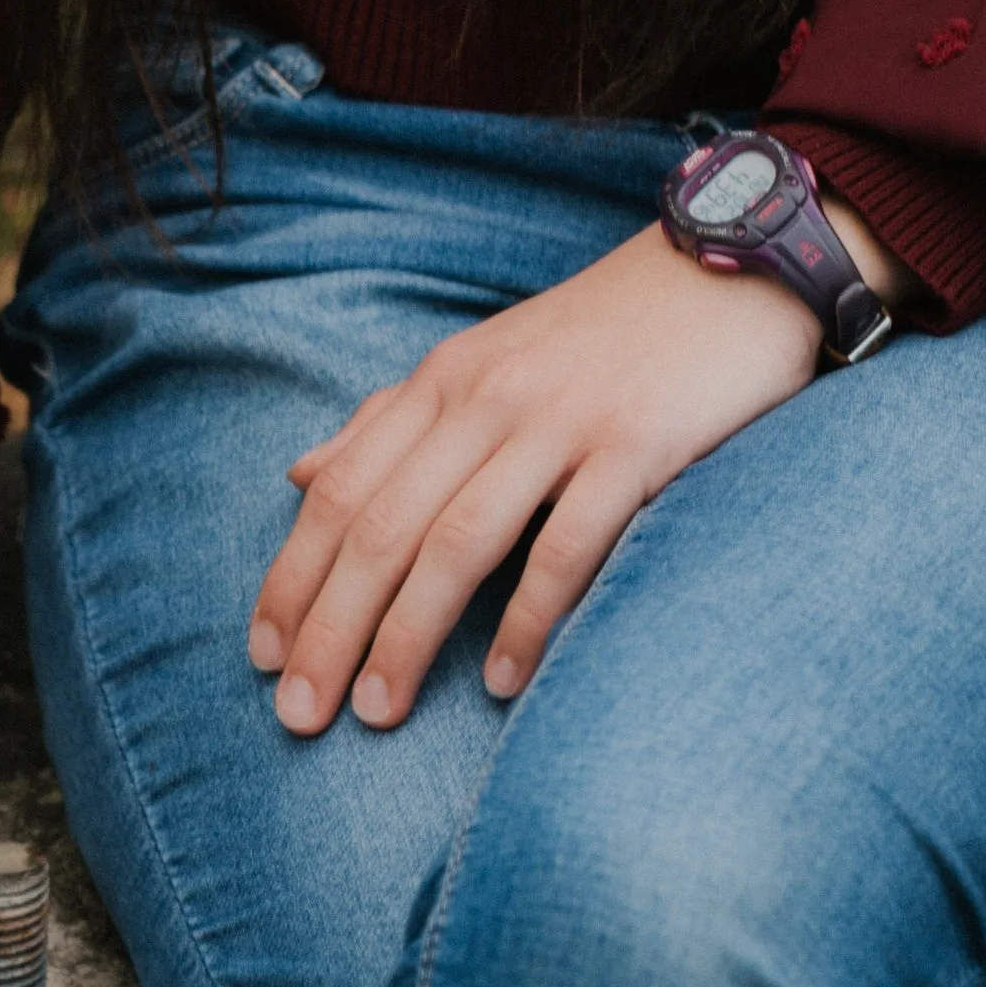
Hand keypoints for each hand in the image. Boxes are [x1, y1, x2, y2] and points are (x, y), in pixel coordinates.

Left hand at [250, 210, 865, 736]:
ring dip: (408, 634)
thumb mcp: (482, 358)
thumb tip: (300, 474)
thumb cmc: (597, 335)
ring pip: (457, 539)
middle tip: (298, 715)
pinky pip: (567, 544)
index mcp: (446, 380)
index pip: (345, 489)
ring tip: (378, 712)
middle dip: (331, 625)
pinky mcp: (635, 446)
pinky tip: (505, 683)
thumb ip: (391, 419)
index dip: (294, 575)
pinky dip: (528, 618)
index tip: (261, 658)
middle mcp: (489, 397)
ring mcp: (561, 420)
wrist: (724, 271)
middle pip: (384, 524)